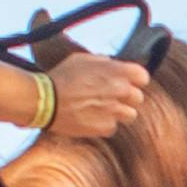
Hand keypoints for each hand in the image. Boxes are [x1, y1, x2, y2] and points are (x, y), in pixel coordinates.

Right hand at [36, 48, 151, 148]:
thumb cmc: (61, 77)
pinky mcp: (105, 127)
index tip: (127, 83)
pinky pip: (113, 127)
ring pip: (130, 115)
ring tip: (101, 110)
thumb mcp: (82, 59)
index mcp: (117, 71)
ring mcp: (114, 111)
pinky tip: (91, 118)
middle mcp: (120, 91)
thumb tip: (112, 65)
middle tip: (110, 97)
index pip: (142, 77)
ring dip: (119, 113)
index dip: (135, 80)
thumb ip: (103, 62)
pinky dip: (104, 124)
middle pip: (138, 98)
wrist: (44, 100)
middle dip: (126, 98)